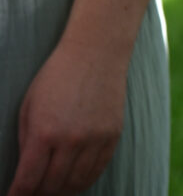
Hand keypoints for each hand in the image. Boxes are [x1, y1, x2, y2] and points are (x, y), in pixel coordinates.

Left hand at [7, 42, 125, 195]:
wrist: (95, 54)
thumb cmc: (55, 78)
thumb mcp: (28, 108)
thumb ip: (27, 142)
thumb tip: (26, 172)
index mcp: (44, 132)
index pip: (28, 180)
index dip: (17, 195)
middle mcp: (71, 140)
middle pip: (53, 186)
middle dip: (38, 195)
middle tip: (31, 195)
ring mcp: (95, 139)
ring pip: (77, 183)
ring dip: (61, 192)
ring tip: (51, 192)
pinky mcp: (113, 136)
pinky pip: (98, 170)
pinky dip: (84, 181)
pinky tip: (73, 182)